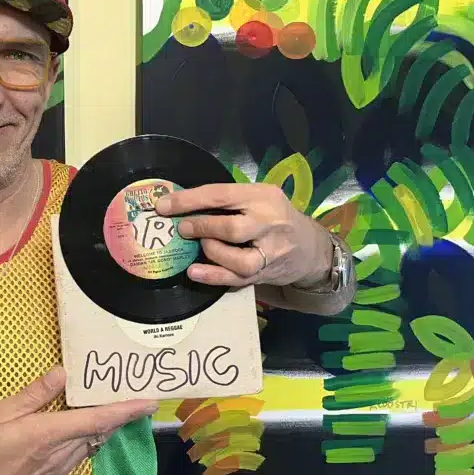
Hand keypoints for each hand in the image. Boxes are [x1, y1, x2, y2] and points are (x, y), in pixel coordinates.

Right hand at [0, 366, 156, 474]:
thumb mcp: (0, 414)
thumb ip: (35, 395)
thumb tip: (62, 372)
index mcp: (49, 434)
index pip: (97, 420)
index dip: (126, 410)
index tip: (149, 402)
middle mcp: (61, 454)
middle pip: (99, 431)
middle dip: (117, 413)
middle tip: (130, 392)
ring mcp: (58, 470)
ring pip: (89, 443)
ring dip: (101, 425)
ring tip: (105, 404)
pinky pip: (77, 454)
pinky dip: (84, 437)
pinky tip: (76, 428)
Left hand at [155, 182, 331, 289]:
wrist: (310, 248)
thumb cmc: (274, 216)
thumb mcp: (258, 197)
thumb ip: (228, 200)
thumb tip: (179, 203)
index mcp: (264, 197)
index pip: (221, 195)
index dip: (189, 201)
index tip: (163, 206)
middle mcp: (270, 224)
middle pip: (233, 228)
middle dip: (202, 228)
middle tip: (182, 228)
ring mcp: (270, 253)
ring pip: (239, 260)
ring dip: (212, 253)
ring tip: (200, 247)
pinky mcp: (265, 274)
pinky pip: (238, 279)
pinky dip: (213, 277)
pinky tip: (194, 272)